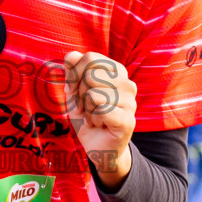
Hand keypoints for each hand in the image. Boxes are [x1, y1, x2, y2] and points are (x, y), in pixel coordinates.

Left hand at [62, 51, 136, 185]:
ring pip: (93, 93)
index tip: (73, 91)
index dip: (74, 74)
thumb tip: (71, 55)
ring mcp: (130, 101)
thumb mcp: (74, 91)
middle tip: (85, 107)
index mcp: (116, 71)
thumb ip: (72, 71)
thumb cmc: (87, 115)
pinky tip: (98, 124)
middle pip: (90, 74)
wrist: (97, 146)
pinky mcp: (128, 119)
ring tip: (93, 116)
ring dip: (86, 109)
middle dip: (79, 94)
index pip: (90, 57)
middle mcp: (127, 83)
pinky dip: (92, 119)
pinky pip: (100, 110)